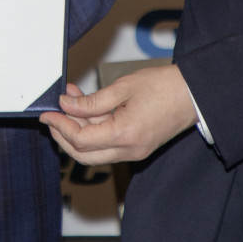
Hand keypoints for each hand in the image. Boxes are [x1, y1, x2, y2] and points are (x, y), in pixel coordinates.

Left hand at [39, 65, 196, 164]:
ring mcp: (134, 152)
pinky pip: (108, 145)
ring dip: (78, 130)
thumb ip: (91, 101)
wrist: (194, 95)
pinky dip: (94, 130)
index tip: (48, 113)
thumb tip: (66, 104)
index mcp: (125, 136)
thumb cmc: (164, 87)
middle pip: (83, 154)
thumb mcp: (123, 87)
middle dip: (63, 135)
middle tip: (52, 115)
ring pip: (94, 151)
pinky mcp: (137, 147)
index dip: (60, 126)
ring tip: (71, 99)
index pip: (81, 140)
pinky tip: (88, 107)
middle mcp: (129, 151)